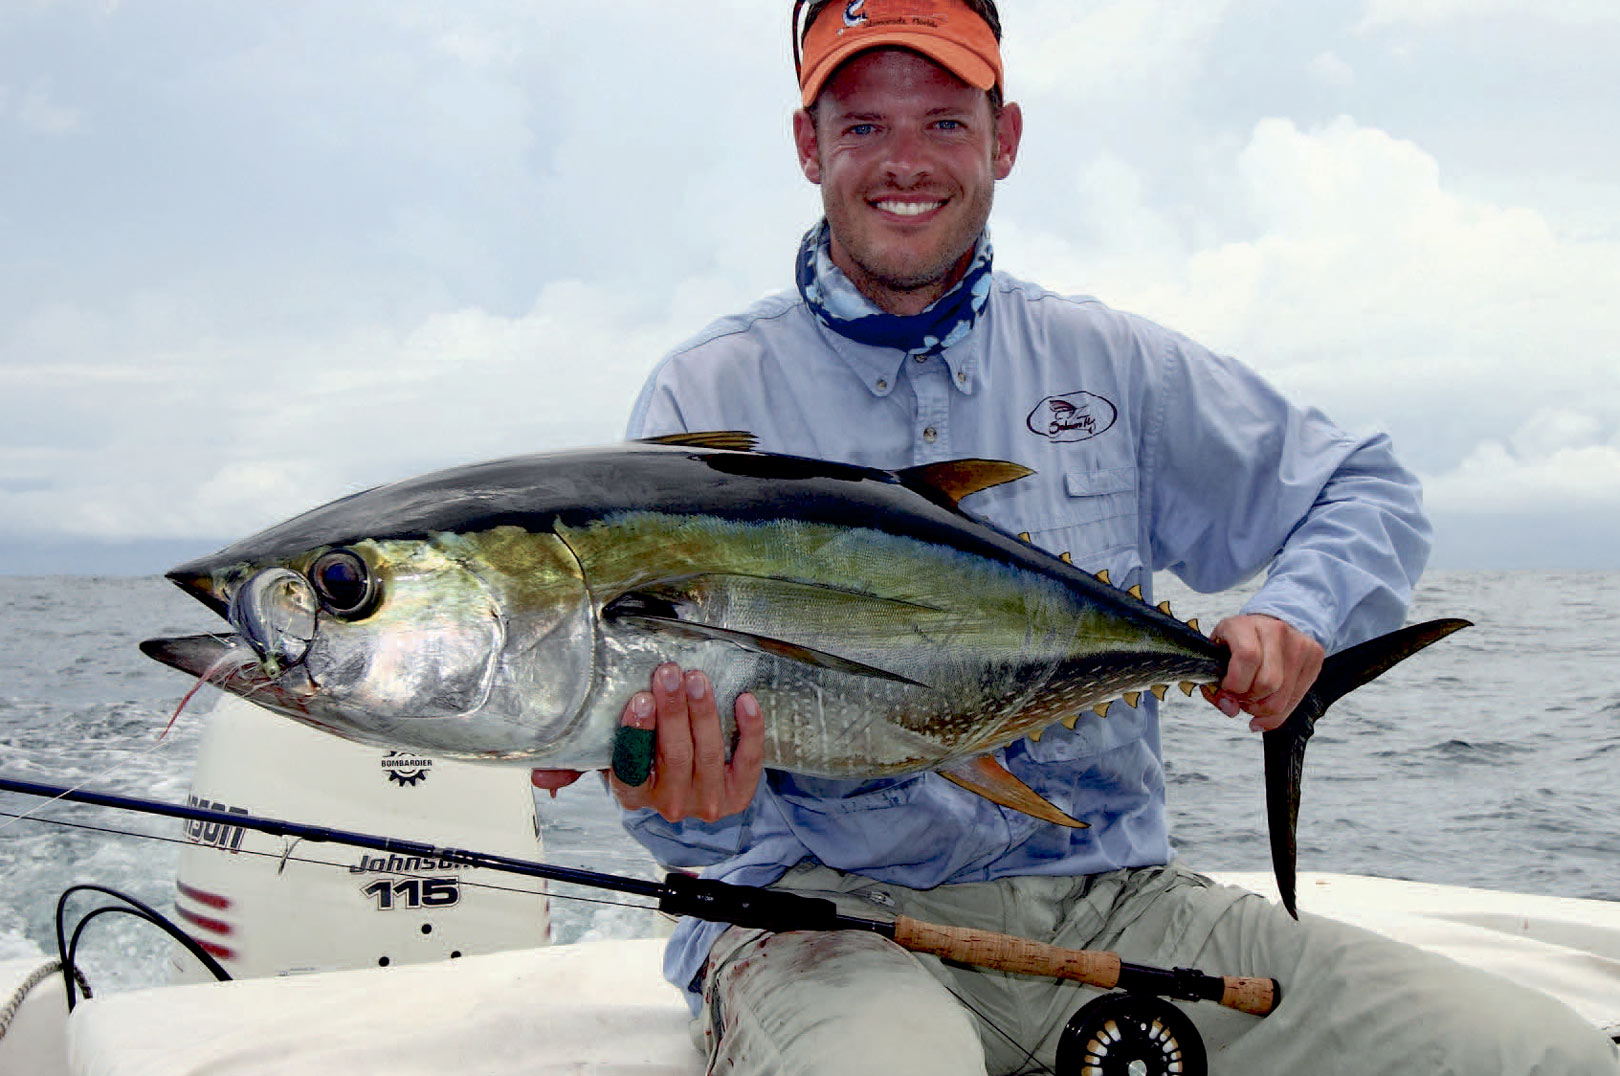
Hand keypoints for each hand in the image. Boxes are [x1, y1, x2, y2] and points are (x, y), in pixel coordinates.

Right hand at [530, 663, 765, 823]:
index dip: (636, 735)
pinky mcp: (740, 793)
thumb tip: (540, 776)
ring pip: (708, 753)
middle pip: (674, 755)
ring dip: (704, 713)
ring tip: (697, 679)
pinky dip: (749, 730)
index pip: (631, 769)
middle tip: (669, 673)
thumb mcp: (609, 761)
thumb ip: (575, 764)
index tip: (639, 701)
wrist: (692, 791)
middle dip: (673, 711)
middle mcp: (671, 804)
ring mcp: (709, 800)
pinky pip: (748, 760)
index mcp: (634, 795)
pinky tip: (744, 700)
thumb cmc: (647, 764)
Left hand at [1202, 614, 1324, 732]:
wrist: (1268, 625)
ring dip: (1264, 709)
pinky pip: (1297, 698)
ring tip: (1255, 700)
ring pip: (1283, 697)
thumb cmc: (1236, 645)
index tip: (1228, 689)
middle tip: (1242, 697)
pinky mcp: (1315, 655)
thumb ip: (1215, 689)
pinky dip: (1280, 710)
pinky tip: (1270, 700)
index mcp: (1243, 625)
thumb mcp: (1216, 659)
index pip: (1247, 657)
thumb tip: (1231, 710)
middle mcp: (1274, 629)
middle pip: (1268, 683)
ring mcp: (1299, 642)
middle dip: (1250, 701)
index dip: (1235, 683)